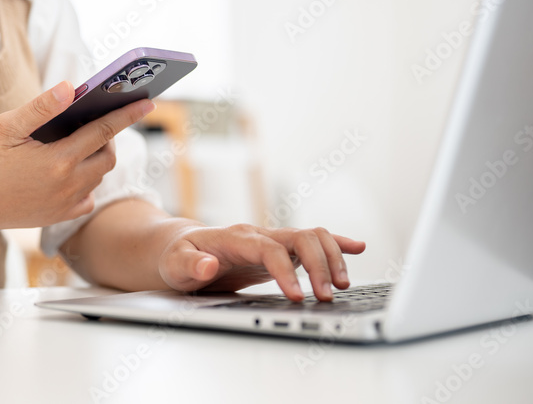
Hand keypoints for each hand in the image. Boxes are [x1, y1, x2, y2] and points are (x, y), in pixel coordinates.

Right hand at [0, 81, 153, 231]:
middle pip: (107, 156)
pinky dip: (86, 183)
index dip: (126, 114)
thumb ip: (41, 108)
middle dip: (109, 135)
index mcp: (57, 160)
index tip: (147, 101)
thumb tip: (72, 88)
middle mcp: (67, 186)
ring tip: (81, 140)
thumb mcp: (5, 127)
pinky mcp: (55, 217)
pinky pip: (85, 199)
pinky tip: (69, 171)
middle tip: (95, 120)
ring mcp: (63, 205)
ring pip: (98, 177)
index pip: (103, 131)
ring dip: (97, 157)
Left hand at [158, 224, 365, 300]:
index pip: (269, 249)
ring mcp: (272, 240)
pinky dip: (337, 244)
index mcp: (235, 237)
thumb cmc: (177, 257)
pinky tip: (358, 248)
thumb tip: (208, 265)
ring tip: (342, 286)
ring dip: (332, 258)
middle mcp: (259, 234)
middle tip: (326, 297)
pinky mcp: (280, 250)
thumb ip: (190, 265)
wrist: (180, 249)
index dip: (286, 271)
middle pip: (300, 237)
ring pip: (312, 236)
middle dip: (318, 265)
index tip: (297, 296)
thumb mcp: (174, 265)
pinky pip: (313, 241)